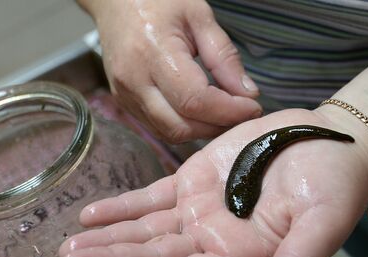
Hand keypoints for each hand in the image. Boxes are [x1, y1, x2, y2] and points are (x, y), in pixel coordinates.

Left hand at [57, 108, 367, 256]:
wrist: (328, 144)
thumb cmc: (334, 185)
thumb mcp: (323, 223)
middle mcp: (212, 240)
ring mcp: (199, 211)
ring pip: (145, 230)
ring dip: (107, 238)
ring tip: (68, 246)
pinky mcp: (192, 182)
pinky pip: (151, 197)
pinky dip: (122, 206)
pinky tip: (91, 214)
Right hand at [81, 0, 261, 142]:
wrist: (114, 2)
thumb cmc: (158, 1)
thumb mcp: (199, 16)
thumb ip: (224, 56)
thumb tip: (248, 94)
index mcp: (153, 52)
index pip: (195, 101)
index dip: (228, 112)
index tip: (253, 107)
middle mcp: (134, 81)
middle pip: (181, 126)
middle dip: (218, 126)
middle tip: (242, 114)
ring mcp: (125, 96)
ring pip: (170, 133)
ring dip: (202, 131)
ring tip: (223, 114)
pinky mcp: (124, 104)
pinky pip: (158, 128)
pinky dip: (185, 128)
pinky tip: (201, 113)